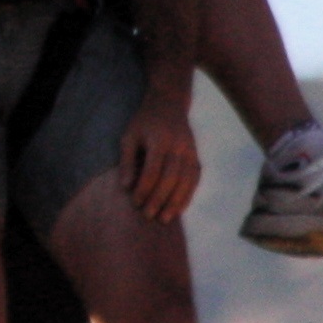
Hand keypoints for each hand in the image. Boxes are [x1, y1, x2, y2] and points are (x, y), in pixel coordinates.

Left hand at [117, 89, 199, 223]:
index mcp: (159, 140)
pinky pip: (195, 179)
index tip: (135, 203)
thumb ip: (127, 161)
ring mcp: (190, 151)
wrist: (169, 103)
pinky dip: (188, 195)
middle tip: (148, 216)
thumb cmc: (144, 122)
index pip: (152, 170)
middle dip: (159, 199)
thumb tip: (126, 187)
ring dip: (176, 202)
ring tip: (165, 218)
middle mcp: (178, 146)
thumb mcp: (129, 136)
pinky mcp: (196, 155)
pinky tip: (179, 209)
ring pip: (186, 181)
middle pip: (171, 178)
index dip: (144, 189)